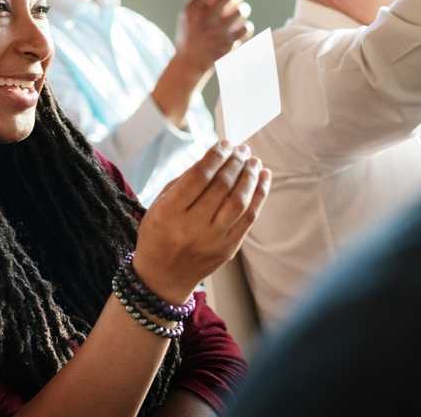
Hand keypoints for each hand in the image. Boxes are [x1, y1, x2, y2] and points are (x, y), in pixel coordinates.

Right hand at [134, 142, 270, 302]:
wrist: (163, 277)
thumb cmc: (157, 234)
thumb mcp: (158, 205)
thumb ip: (184, 182)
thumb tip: (215, 158)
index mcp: (169, 213)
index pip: (198, 178)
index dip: (215, 157)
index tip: (225, 143)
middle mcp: (192, 227)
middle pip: (221, 187)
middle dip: (235, 163)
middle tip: (242, 148)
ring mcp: (213, 240)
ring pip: (239, 202)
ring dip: (250, 177)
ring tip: (253, 160)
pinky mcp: (228, 249)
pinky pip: (249, 219)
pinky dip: (259, 196)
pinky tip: (263, 178)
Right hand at [174, 0, 252, 75]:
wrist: (189, 63)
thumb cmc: (190, 36)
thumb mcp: (187, 17)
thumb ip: (202, 0)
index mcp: (192, 10)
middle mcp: (204, 20)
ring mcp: (217, 33)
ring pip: (242, 10)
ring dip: (243, 9)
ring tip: (239, 13)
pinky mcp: (229, 44)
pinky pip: (247, 27)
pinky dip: (246, 26)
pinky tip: (241, 28)